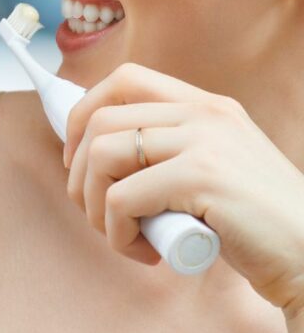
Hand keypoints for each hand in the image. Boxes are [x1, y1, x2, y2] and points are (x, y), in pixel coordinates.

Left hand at [63, 62, 303, 316]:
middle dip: (80, 172)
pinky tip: (145, 252)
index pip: (124, 79)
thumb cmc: (255, 224)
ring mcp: (203, 141)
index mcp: (205, 105)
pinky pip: (121, 198)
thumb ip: (169, 150)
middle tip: (93, 210)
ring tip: (119, 234)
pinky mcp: (201, 177)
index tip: (77, 157)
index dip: (84, 113)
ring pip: (103, 155)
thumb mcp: (212, 167)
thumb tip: (96, 154)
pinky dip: (117, 232)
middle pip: (101, 120)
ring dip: (94, 205)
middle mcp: (203, 113)